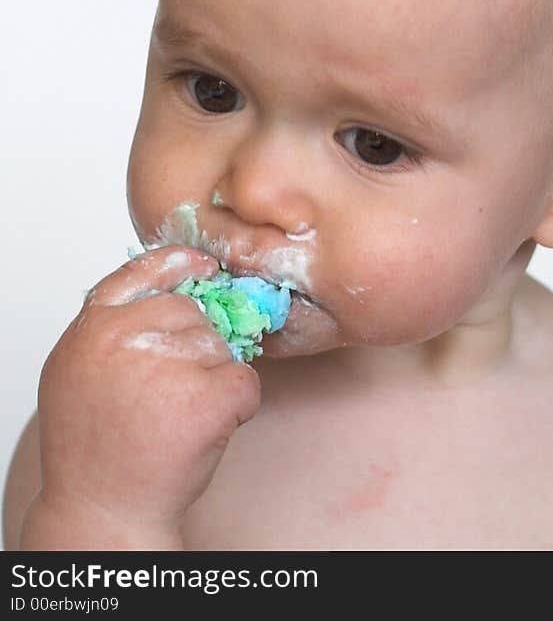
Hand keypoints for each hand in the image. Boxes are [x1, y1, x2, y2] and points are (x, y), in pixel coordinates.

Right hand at [30, 246, 260, 543]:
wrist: (104, 514)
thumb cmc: (97, 449)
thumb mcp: (82, 373)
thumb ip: (116, 329)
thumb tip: (178, 289)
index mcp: (91, 330)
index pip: (141, 271)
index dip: (179, 264)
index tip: (205, 266)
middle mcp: (124, 339)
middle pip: (191, 312)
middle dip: (196, 347)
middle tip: (170, 396)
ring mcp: (166, 367)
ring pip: (221, 346)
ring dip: (214, 378)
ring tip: (178, 418)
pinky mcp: (205, 399)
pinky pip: (246, 381)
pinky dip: (239, 405)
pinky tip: (209, 430)